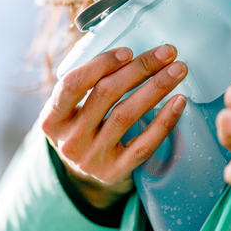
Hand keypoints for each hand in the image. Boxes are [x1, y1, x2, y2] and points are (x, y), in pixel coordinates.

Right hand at [40, 45, 187, 207]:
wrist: (85, 178)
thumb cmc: (83, 131)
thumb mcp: (70, 112)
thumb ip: (86, 85)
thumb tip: (126, 52)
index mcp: (52, 119)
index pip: (72, 84)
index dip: (101, 64)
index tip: (129, 51)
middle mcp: (69, 140)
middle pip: (106, 94)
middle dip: (140, 68)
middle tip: (166, 53)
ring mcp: (92, 158)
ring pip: (126, 114)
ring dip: (156, 87)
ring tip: (177, 70)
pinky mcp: (115, 172)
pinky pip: (144, 144)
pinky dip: (164, 120)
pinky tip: (178, 101)